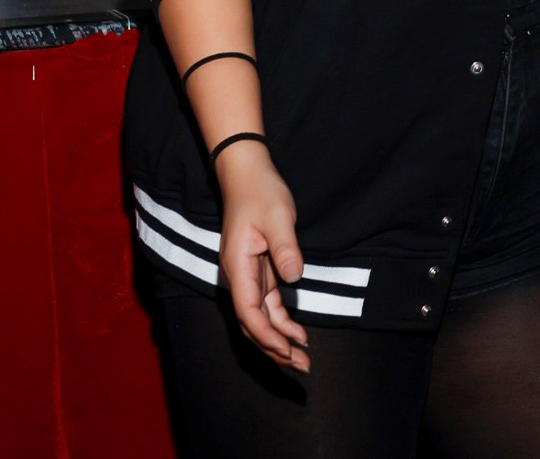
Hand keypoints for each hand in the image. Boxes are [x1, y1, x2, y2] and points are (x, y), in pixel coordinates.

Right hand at [216, 142, 310, 371]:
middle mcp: (238, 277)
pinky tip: (296, 333)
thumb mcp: (277, 216)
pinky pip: (266, 305)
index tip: (287, 349)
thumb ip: (285, 247)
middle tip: (301, 366)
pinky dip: (280, 321)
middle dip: (274, 348)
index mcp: (238, 266)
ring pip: (259, 318)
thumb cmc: (260, 192)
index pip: (248, 312)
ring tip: (301, 359)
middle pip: (252, 323)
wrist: (247, 173)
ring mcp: (247, 276)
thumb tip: (294, 277)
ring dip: (278, 339)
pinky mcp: (257, 271)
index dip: (266, 335)